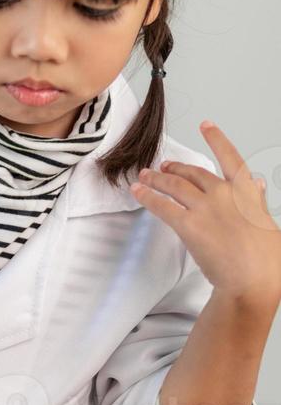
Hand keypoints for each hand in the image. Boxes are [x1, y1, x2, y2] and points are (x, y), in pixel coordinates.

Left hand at [131, 121, 280, 307]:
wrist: (253, 279)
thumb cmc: (265, 258)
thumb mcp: (266, 222)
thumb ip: (256, 200)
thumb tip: (256, 184)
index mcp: (246, 192)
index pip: (230, 158)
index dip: (217, 139)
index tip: (206, 125)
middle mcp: (224, 194)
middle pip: (193, 173)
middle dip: (175, 168)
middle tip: (162, 167)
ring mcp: (205, 208)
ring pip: (174, 185)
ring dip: (155, 179)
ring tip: (144, 176)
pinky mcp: (187, 224)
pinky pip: (161, 205)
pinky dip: (147, 196)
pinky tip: (138, 192)